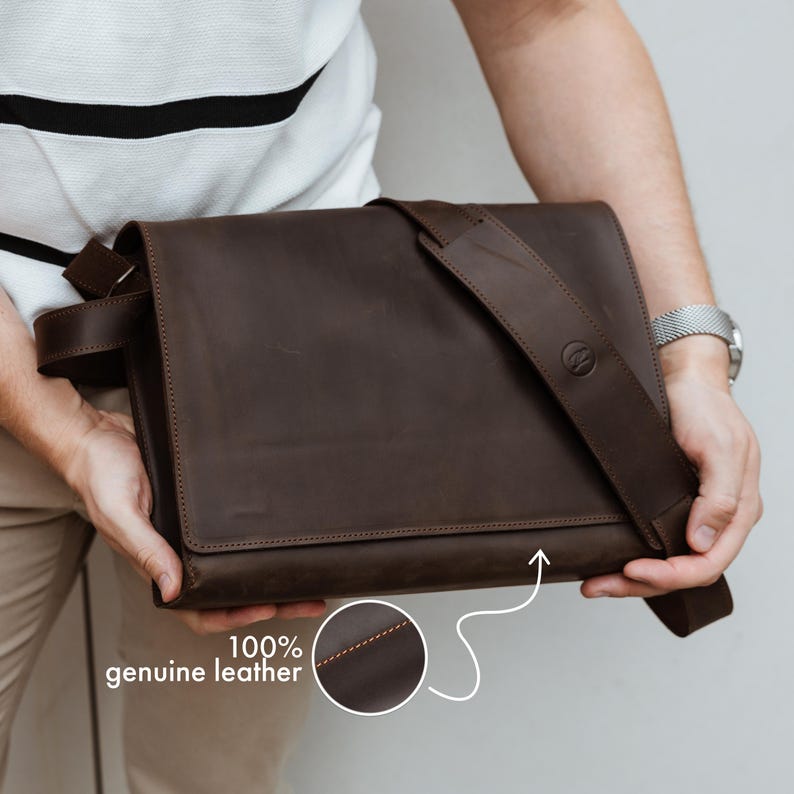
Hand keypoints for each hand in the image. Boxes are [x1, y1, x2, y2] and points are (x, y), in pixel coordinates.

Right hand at [58, 407, 325, 632]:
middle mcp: (179, 554)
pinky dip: (257, 539)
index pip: (200, 609)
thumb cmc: (99, 475)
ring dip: (270, 571)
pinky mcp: (202, 508)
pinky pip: (232, 532)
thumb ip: (147, 552)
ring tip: (308, 571)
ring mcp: (191, 534)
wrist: (97, 434)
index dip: (236, 616)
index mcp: (159, 565)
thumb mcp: (121, 515)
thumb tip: (172, 590)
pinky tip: (283, 533)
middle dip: (270, 600)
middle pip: (229, 591)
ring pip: (236, 563)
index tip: (271, 609)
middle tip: (309, 598)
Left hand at [581, 335, 761, 598]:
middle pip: (682, 570)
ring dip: (632, 578)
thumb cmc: (705, 407)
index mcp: (737, 510)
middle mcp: (717, 518)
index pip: (706, 563)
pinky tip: (609, 560)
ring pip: (668, 562)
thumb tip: (703, 544)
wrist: (686, 378)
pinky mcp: (673, 503)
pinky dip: (634, 555)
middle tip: (598, 586)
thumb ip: (719, 498)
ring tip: (595, 583)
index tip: (631, 570)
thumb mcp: (719, 447)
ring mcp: (694, 513)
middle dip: (640, 585)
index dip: (670, 575)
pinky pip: (658, 541)